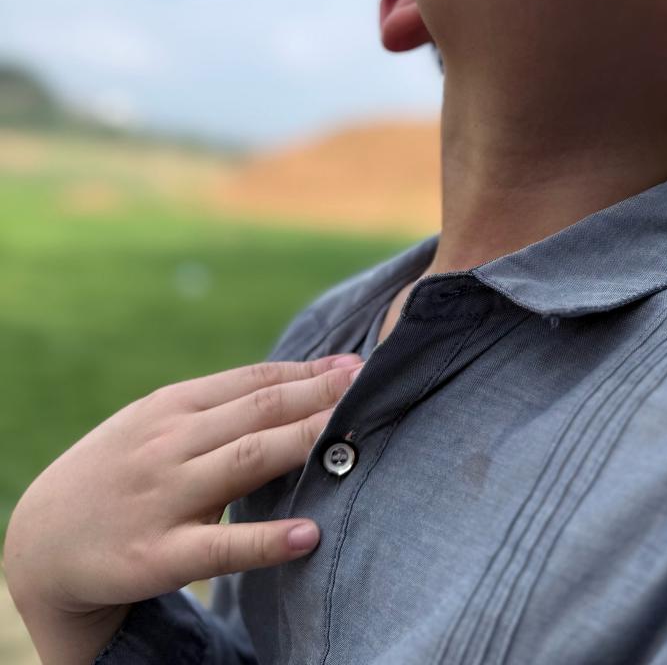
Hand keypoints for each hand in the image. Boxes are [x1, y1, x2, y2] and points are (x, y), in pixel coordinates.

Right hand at [3, 353, 364, 619]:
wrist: (40, 541)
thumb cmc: (121, 470)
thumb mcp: (159, 423)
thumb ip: (222, 405)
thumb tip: (300, 381)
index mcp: (174, 406)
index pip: (255, 380)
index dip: (310, 371)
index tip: (357, 364)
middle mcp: (170, 443)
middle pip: (260, 412)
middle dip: (320, 395)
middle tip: (371, 384)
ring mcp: (163, 497)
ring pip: (247, 461)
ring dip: (305, 442)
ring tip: (351, 431)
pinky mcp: (157, 555)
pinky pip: (220, 547)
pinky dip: (266, 542)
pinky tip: (309, 536)